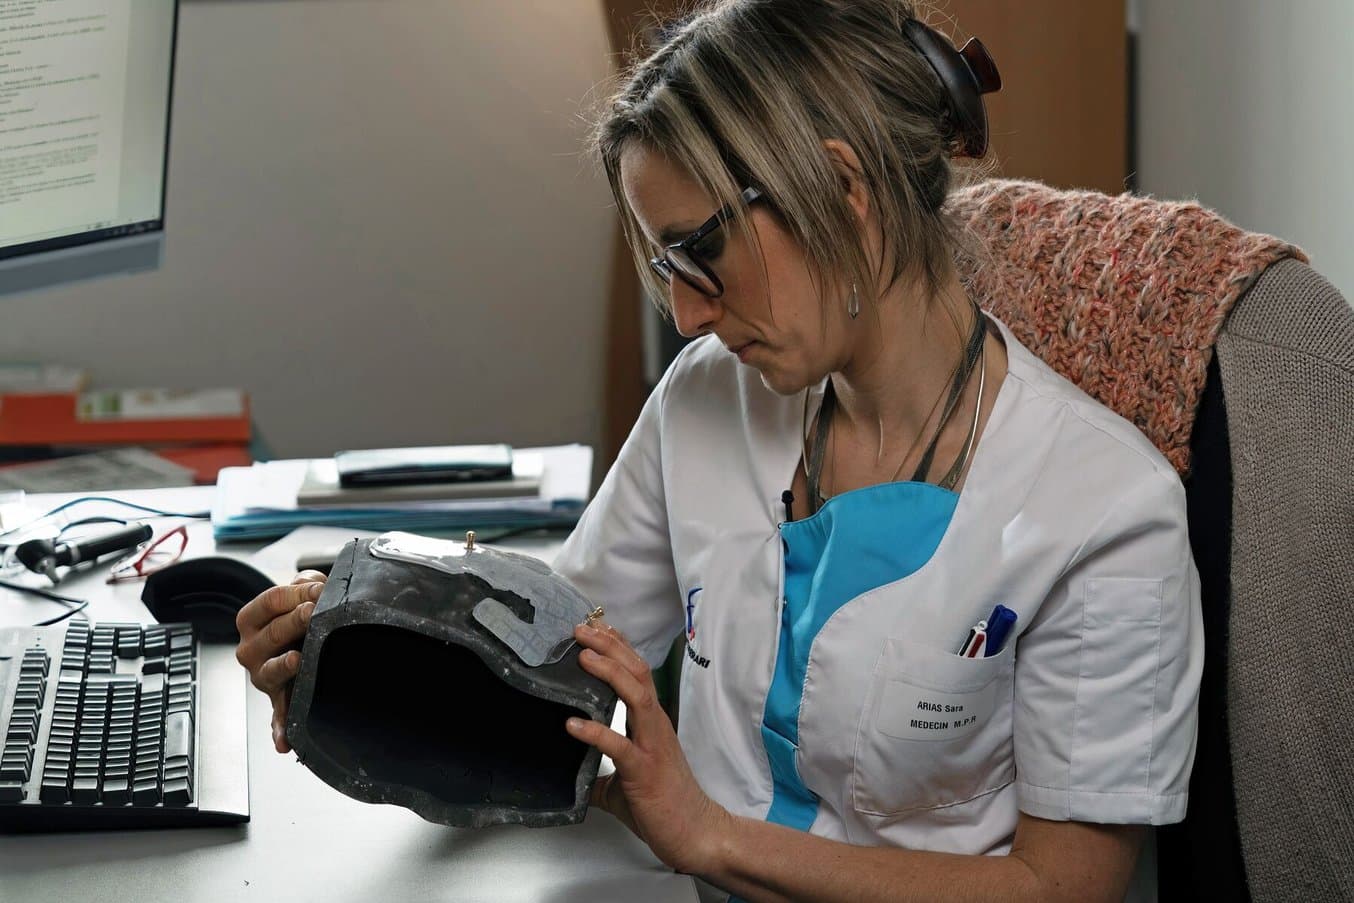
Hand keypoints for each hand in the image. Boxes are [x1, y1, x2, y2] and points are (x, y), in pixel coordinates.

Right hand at [234, 570, 326, 752]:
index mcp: (251, 620)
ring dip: (284, 666)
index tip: (318, 591)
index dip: (296, 593)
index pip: (270, 600)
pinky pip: (277, 717)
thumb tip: (314, 586)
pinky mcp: (278, 700)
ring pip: (272, 671)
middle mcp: (250, 649)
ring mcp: (263, 676)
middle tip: (313, 612)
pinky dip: (280, 730)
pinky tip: (284, 742)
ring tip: (295, 660)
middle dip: (295, 620)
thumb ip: (305, 584)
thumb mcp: (297, 593)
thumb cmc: (294, 615)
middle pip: (273, 631)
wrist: (290, 643)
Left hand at [565, 622, 730, 874]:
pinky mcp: (644, 770)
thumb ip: (603, 774)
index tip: (596, 627)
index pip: (636, 674)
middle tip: (582, 627)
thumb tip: (576, 776)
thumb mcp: (624, 785)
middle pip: (637, 672)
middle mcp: (654, 725)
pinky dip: (595, 731)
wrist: (696, 834)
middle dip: (609, 646)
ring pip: (636, 694)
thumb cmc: (664, 808)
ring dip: (609, 671)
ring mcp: (652, 745)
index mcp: (651, 724)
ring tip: (583, 655)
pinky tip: (573, 724)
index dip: (617, 647)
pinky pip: (619, 745)